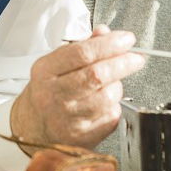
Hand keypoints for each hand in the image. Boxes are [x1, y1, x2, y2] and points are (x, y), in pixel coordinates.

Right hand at [9, 26, 145, 149]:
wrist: (34, 127)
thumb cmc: (48, 92)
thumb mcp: (55, 63)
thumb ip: (82, 46)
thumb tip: (105, 34)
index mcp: (46, 71)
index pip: (82, 53)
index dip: (109, 44)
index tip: (126, 39)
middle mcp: (54, 95)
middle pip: (97, 75)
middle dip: (123, 63)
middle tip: (135, 58)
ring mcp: (68, 118)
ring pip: (108, 97)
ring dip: (118, 86)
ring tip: (113, 83)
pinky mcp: (82, 136)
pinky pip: (110, 116)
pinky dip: (113, 106)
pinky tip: (104, 103)